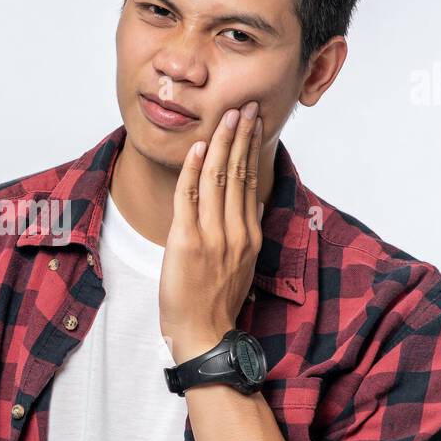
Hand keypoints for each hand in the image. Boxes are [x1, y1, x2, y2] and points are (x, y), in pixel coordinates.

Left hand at [159, 101, 264, 363]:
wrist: (203, 334)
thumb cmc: (215, 303)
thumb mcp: (238, 265)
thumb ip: (239, 233)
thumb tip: (240, 205)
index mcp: (249, 236)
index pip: (251, 181)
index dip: (251, 149)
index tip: (253, 123)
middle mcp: (235, 232)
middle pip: (239, 173)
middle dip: (241, 136)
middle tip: (244, 106)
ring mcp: (213, 236)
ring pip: (218, 179)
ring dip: (221, 143)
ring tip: (226, 117)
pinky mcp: (187, 241)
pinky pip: (188, 197)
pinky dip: (192, 169)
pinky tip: (197, 147)